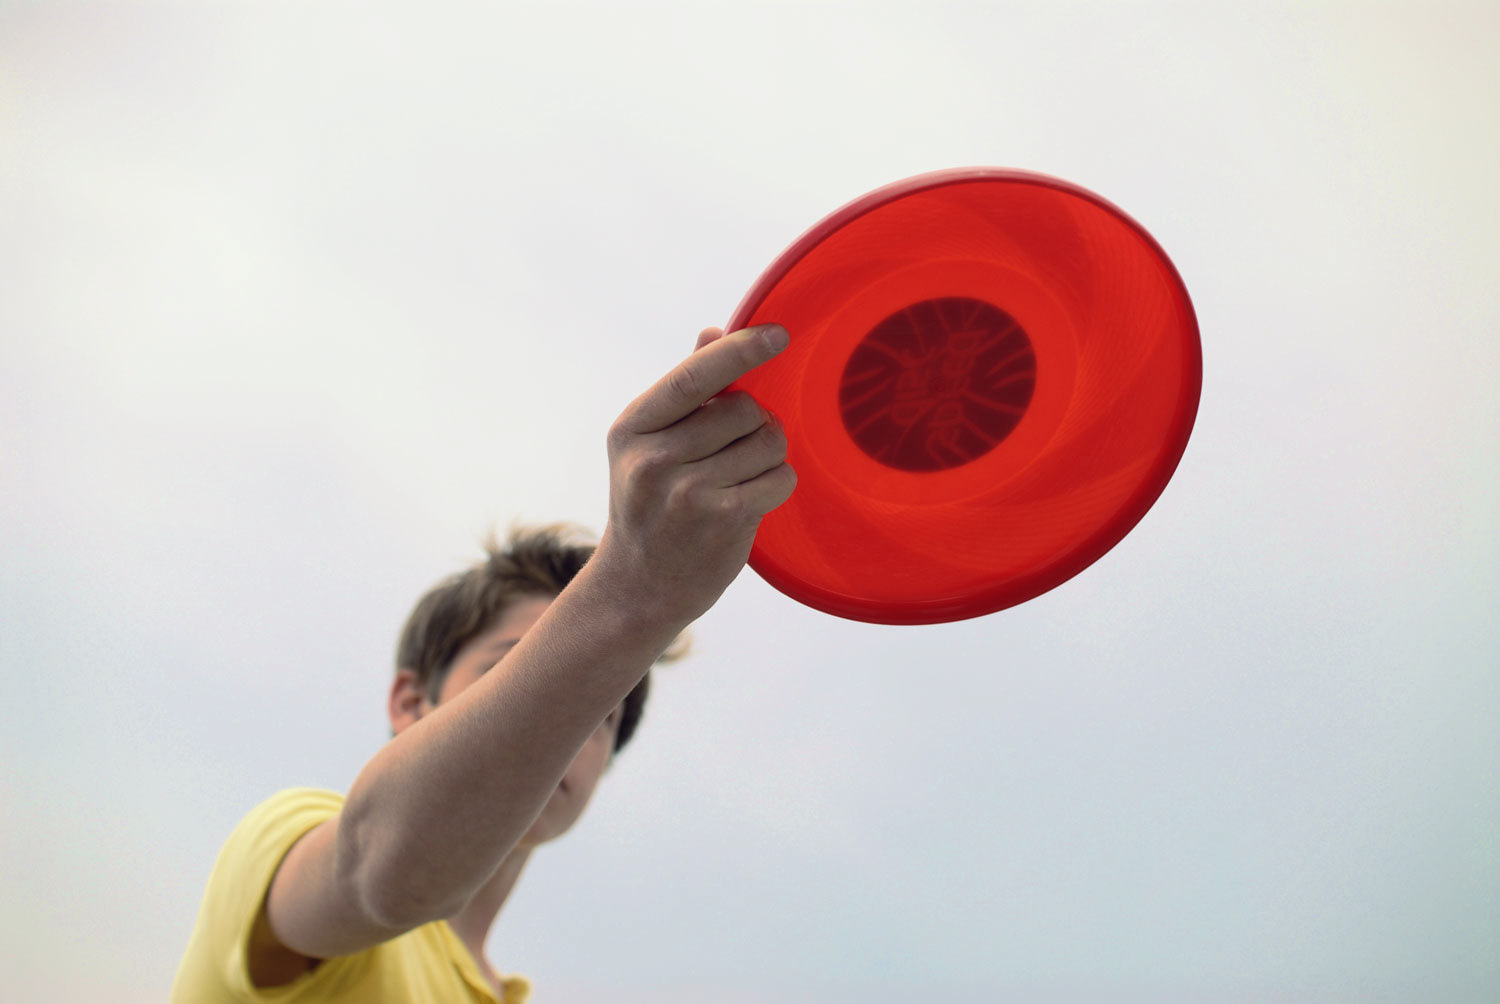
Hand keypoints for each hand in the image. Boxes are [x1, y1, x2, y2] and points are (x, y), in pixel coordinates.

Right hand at [593, 323, 795, 627]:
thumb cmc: (650, 504)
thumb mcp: (649, 445)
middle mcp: (654, 457)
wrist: (638, 587)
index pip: (696, 376)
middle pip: (745, 408)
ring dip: (767, 455)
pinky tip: (748, 499)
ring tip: (738, 477)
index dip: (742, 350)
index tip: (779, 334)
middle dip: (754, 423)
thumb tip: (714, 332)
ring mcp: (688, 491)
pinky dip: (776, 483)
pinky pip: (780, 476)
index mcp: (633, 427)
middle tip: (733, 451)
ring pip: (769, 440)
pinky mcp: (723, 519)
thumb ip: (684, 391)